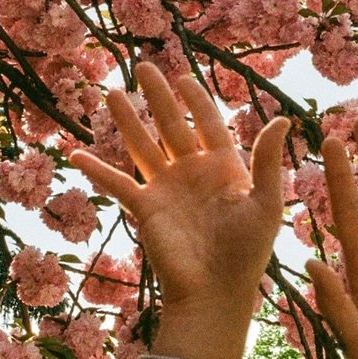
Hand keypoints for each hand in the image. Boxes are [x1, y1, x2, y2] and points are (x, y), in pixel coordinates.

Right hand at [69, 62, 288, 358]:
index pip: (208, 123)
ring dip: (127, 120)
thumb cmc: (247, 252)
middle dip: (158, 96)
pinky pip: (116, 184)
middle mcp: (192, 172)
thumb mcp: (265, 203)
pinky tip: (76, 154)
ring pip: (143, 145)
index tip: (184, 76)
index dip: (196, 100)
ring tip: (113, 92)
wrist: (216, 293)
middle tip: (143, 65)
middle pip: (171, 125)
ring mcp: (166, 189)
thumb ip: (267, 160)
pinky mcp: (145, 209)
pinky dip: (97, 170)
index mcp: (223, 167)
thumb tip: (282, 119)